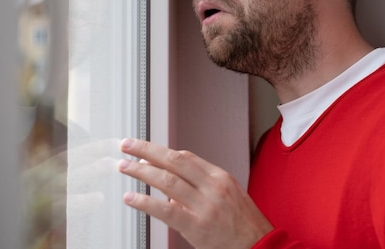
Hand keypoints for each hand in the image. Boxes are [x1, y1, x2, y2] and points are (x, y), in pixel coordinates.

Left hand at [118, 138, 272, 248]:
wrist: (259, 245)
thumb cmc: (244, 224)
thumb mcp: (229, 196)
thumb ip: (202, 188)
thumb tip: (172, 187)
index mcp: (220, 177)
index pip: (186, 157)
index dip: (162, 152)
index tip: (145, 151)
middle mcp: (212, 186)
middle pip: (174, 160)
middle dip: (147, 150)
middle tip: (128, 145)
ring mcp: (204, 205)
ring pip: (167, 181)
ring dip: (141, 172)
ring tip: (125, 167)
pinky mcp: (196, 226)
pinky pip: (166, 210)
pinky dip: (145, 202)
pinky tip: (131, 198)